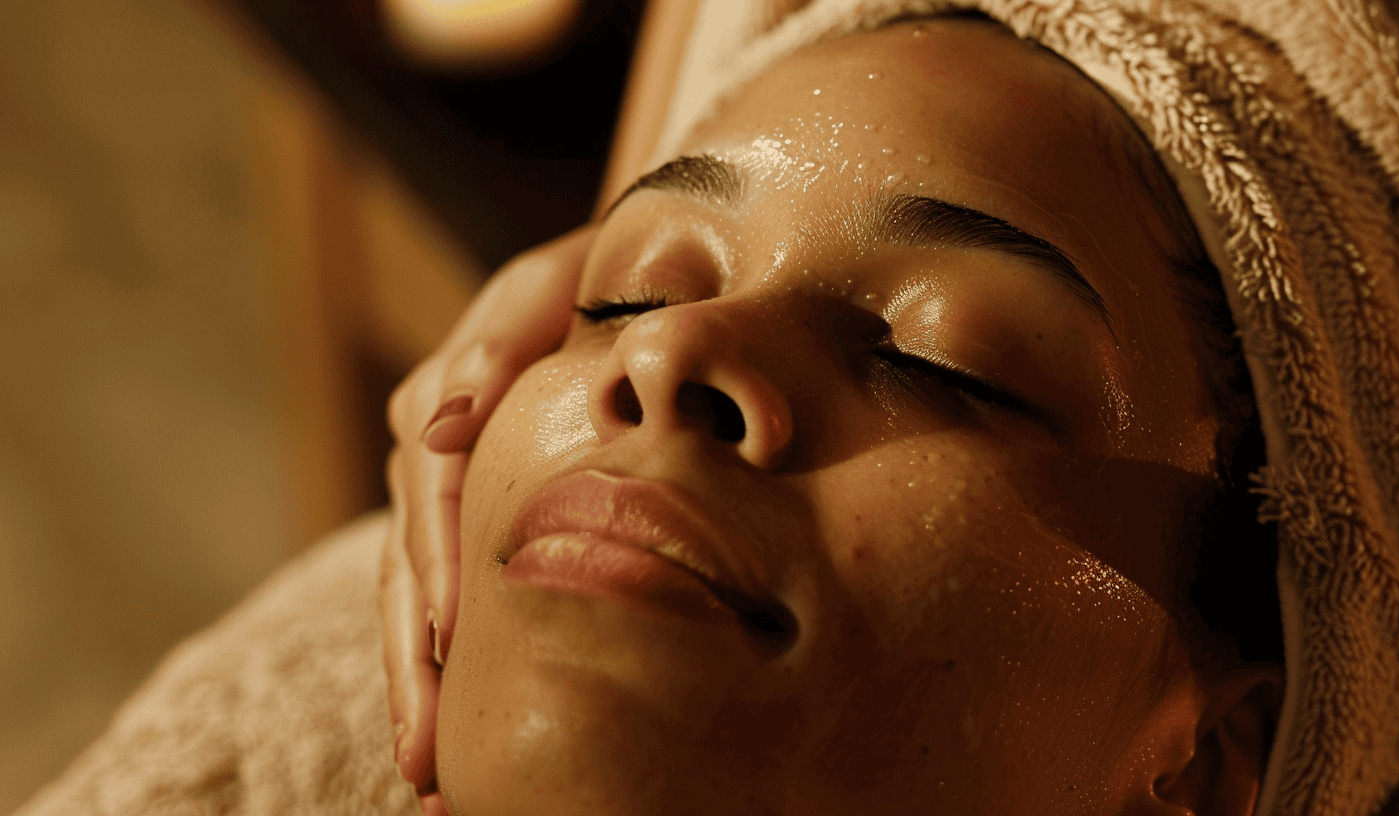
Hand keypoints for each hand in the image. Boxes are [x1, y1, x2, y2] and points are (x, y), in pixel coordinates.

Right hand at [381, 225, 595, 811]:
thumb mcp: (549, 287)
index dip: (442, 580)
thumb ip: (497, 347)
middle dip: (417, 667)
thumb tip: (438, 427)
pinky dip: (448, 652)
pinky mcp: (475, 506)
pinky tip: (454, 714)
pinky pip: (452, 586)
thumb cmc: (597, 278)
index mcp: (445, 400)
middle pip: (413, 571)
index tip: (452, 654)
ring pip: (420, 594)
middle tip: (427, 757)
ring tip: (429, 765)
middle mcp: (432, 452)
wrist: (622, 272)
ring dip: (422, 679)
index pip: (432, 505)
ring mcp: (447, 485)